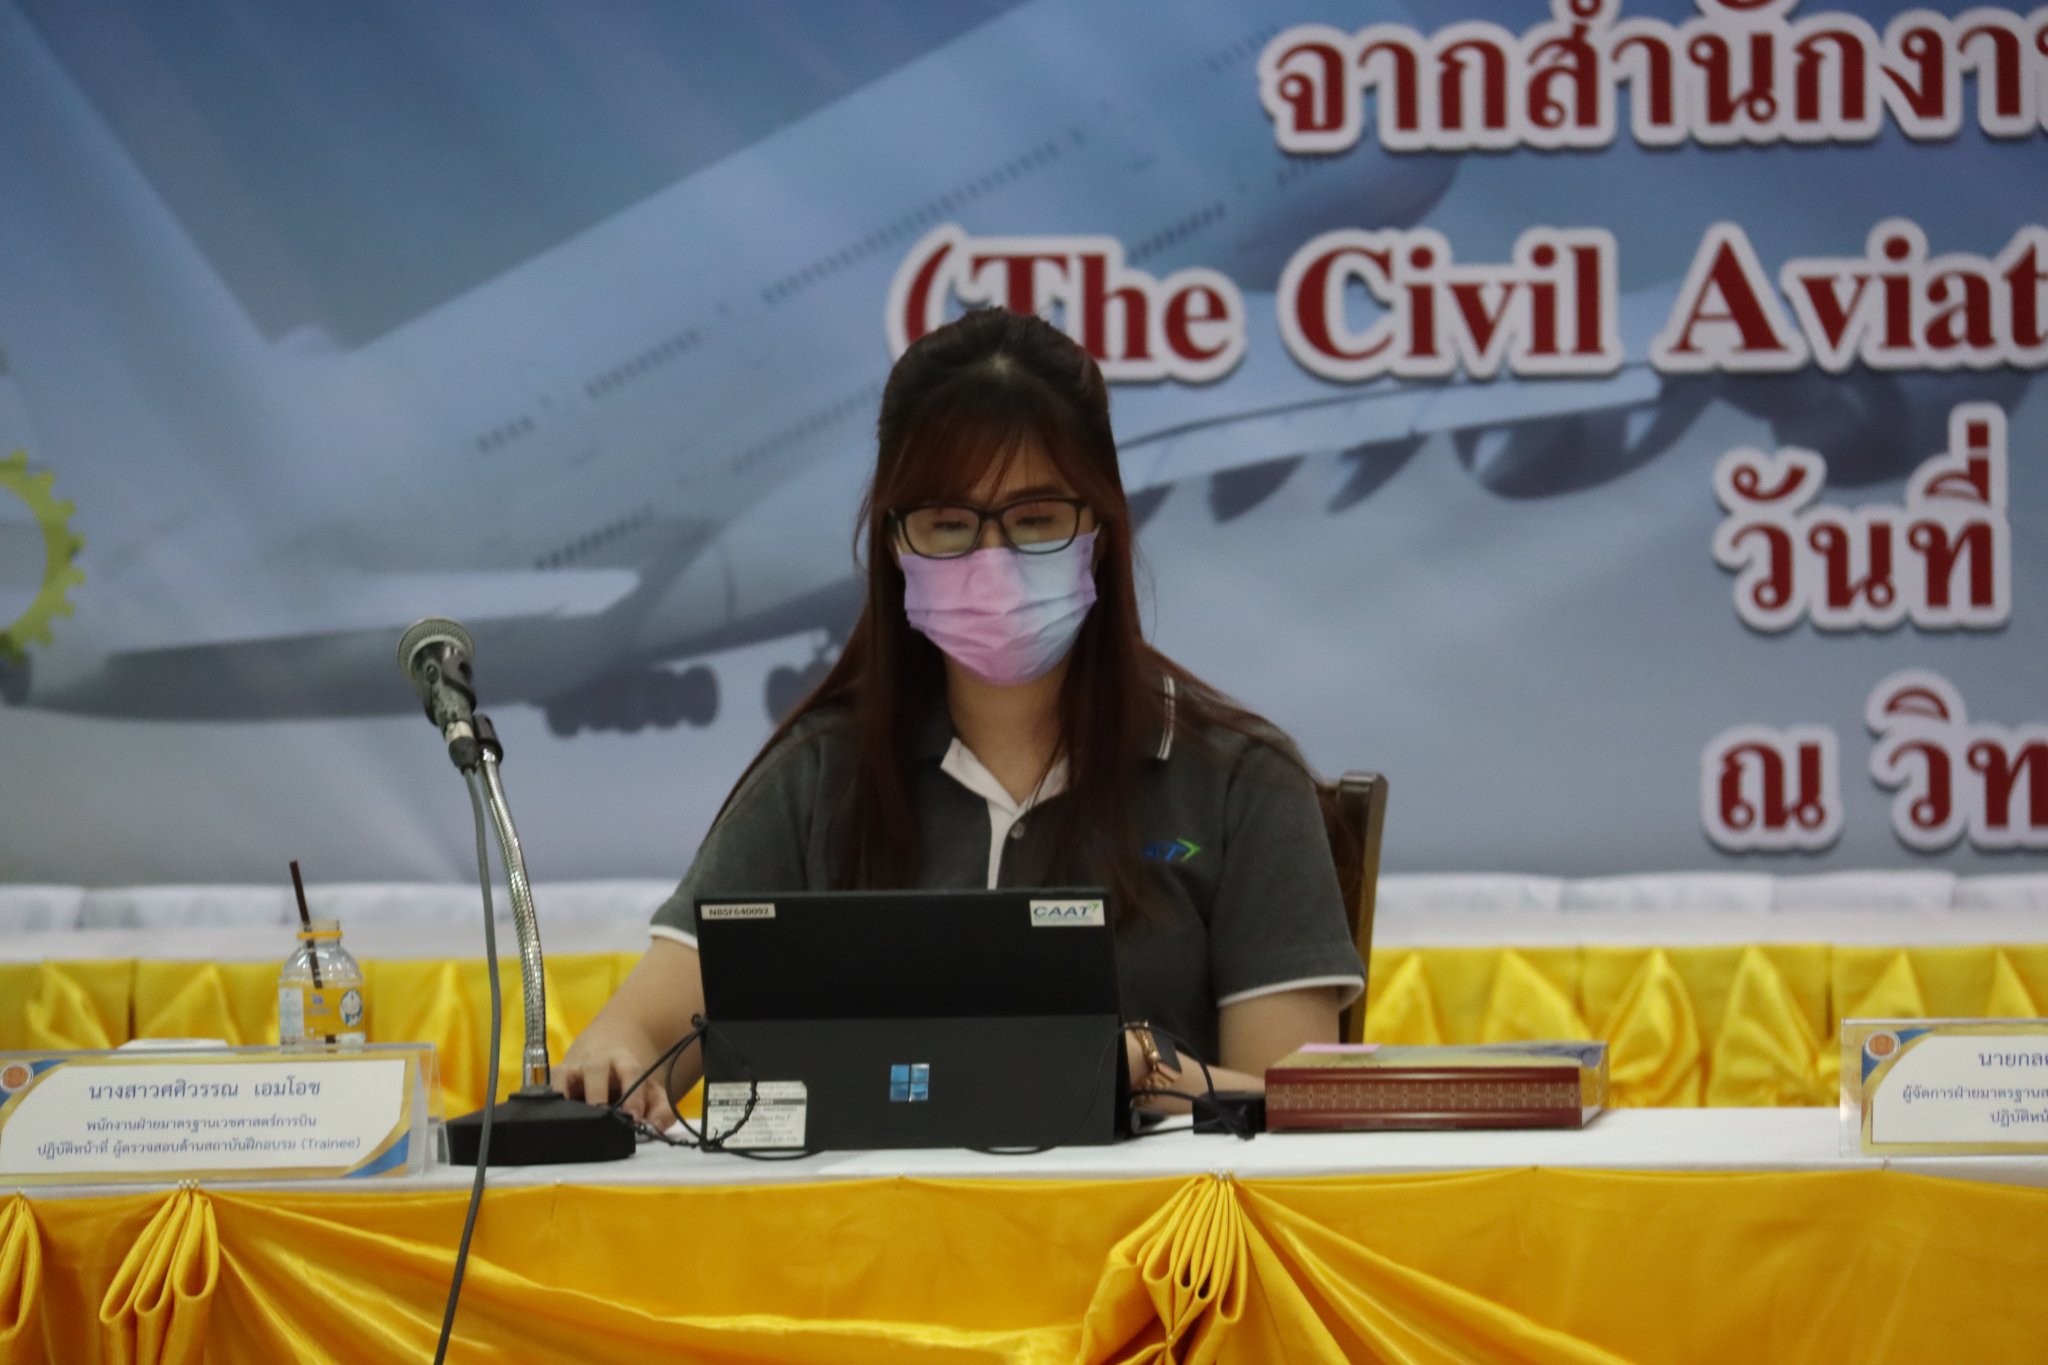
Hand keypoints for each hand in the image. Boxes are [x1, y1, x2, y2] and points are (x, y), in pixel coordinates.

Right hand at [556, 1024, 671, 1127]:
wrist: (602, 1057)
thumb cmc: (627, 1084)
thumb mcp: (650, 1093)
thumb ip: (661, 1110)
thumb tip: (654, 1127)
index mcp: (624, 1061)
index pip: (630, 1071)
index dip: (633, 1095)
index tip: (634, 1118)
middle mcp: (595, 1060)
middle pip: (596, 1070)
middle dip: (598, 1096)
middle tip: (603, 1120)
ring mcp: (571, 1068)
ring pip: (564, 1075)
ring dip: (567, 1098)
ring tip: (575, 1123)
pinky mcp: (553, 1079)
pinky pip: (546, 1088)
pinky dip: (547, 1102)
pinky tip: (553, 1120)